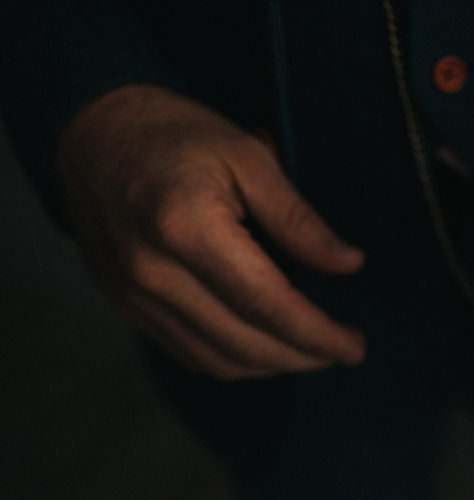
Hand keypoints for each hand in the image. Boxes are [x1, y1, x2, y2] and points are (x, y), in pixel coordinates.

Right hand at [56, 84, 365, 378]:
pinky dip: (235, 361)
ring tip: (312, 351)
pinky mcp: (126, 306)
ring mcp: (134, 296)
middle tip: (343, 349)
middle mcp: (155, 274)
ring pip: (217, 361)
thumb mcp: (248, 157)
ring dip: (272, 366)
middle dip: (304, 357)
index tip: (355, 347)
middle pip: (245, 344)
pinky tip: (266, 346)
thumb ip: (298, 218)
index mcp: (188, 230)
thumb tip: (349, 264)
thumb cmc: (177, 135)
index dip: (318, 335)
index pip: (268, 305)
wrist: (92, 133)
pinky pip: (189, 354)